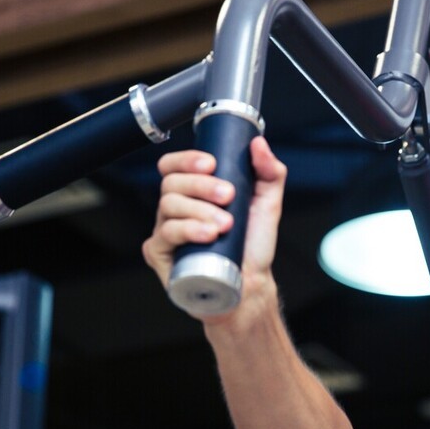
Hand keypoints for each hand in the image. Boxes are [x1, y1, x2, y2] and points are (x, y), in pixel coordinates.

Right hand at [142, 137, 287, 317]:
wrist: (251, 284)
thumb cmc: (253, 246)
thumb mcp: (268, 205)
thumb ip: (269, 172)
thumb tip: (258, 144)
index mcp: (194, 192)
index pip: (174, 165)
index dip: (187, 159)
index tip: (211, 163)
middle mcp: (176, 208)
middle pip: (172, 183)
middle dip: (202, 186)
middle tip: (229, 197)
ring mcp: (165, 230)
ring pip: (169, 206)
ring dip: (199, 210)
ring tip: (225, 225)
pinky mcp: (160, 254)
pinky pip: (164, 234)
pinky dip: (186, 230)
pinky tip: (207, 235)